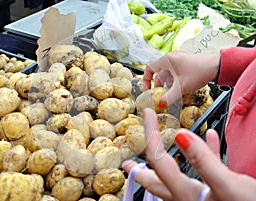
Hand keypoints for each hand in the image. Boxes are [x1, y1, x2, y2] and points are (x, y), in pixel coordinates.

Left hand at [122, 108, 255, 200]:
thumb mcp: (229, 187)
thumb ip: (204, 161)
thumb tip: (181, 136)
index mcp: (185, 194)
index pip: (158, 160)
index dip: (150, 135)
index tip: (147, 115)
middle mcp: (187, 198)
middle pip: (157, 180)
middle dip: (141, 170)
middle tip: (126, 164)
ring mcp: (200, 197)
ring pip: (179, 176)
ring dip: (169, 160)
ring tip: (158, 153)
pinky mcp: (217, 194)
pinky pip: (207, 172)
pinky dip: (206, 154)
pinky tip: (211, 137)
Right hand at [143, 51, 219, 105]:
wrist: (217, 67)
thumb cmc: (199, 73)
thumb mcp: (181, 88)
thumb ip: (169, 97)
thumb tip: (160, 104)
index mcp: (167, 60)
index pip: (149, 68)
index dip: (145, 79)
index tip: (148, 89)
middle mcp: (171, 57)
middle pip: (158, 71)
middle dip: (158, 84)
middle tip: (159, 94)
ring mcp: (179, 58)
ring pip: (166, 72)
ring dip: (166, 83)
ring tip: (171, 92)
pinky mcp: (185, 61)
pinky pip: (174, 71)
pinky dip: (173, 79)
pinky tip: (179, 87)